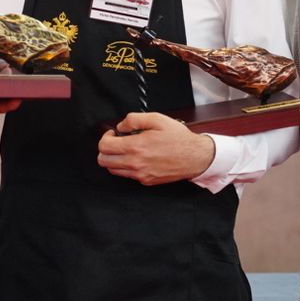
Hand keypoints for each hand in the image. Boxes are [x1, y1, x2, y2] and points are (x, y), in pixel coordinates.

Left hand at [97, 112, 215, 185]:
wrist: (196, 157)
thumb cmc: (179, 138)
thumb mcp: (157, 119)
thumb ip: (134, 119)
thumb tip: (120, 126)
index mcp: (136, 147)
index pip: (104, 146)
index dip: (105, 138)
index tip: (113, 134)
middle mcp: (136, 163)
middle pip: (103, 160)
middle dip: (106, 150)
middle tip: (116, 143)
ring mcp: (140, 174)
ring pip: (112, 170)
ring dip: (114, 159)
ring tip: (126, 150)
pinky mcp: (146, 181)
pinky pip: (127, 175)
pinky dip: (127, 167)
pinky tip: (137, 158)